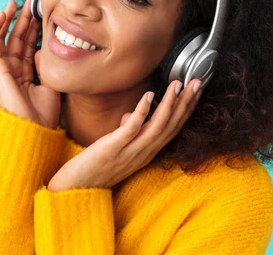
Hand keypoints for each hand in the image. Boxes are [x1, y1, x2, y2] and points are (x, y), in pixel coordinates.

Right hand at [0, 0, 60, 129]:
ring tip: (14, 4)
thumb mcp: (50, 81)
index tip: (39, 11)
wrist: (36, 127)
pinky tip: (2, 15)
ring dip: (7, 20)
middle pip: (16, 38)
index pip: (28, 43)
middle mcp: (13, 69)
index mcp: (26, 72)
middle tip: (29, 1)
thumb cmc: (44, 112)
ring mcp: (4, 69)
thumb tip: (43, 48)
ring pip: (3, 38)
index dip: (32, 27)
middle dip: (22, 19)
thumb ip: (45, 64)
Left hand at [47, 78, 202, 191]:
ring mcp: (129, 152)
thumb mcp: (118, 148)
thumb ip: (129, 132)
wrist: (75, 188)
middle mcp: (143, 153)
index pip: (172, 128)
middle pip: (170, 126)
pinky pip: (131, 129)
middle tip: (197, 82)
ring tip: (177, 84)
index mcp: (146, 152)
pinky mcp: (113, 148)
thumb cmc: (95, 166)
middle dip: (185, 103)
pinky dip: (142, 112)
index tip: (196, 91)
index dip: (186, 110)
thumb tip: (133, 114)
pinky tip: (149, 95)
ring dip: (169, 104)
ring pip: (156, 127)